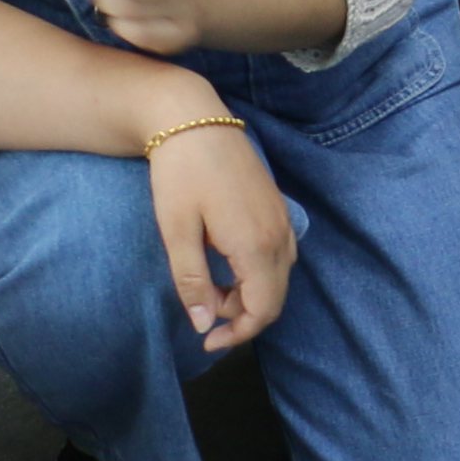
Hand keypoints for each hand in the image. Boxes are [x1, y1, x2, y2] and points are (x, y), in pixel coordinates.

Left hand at [142, 107, 295, 351]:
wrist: (194, 120)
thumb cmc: (180, 175)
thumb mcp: (177, 232)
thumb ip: (193, 282)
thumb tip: (204, 325)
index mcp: (255, 244)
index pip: (263, 309)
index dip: (238, 334)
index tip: (207, 340)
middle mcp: (279, 234)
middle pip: (275, 298)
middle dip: (242, 317)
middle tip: (203, 314)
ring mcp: (282, 218)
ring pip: (279, 277)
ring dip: (250, 296)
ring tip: (211, 290)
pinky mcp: (277, 207)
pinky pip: (279, 255)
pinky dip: (258, 274)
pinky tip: (228, 266)